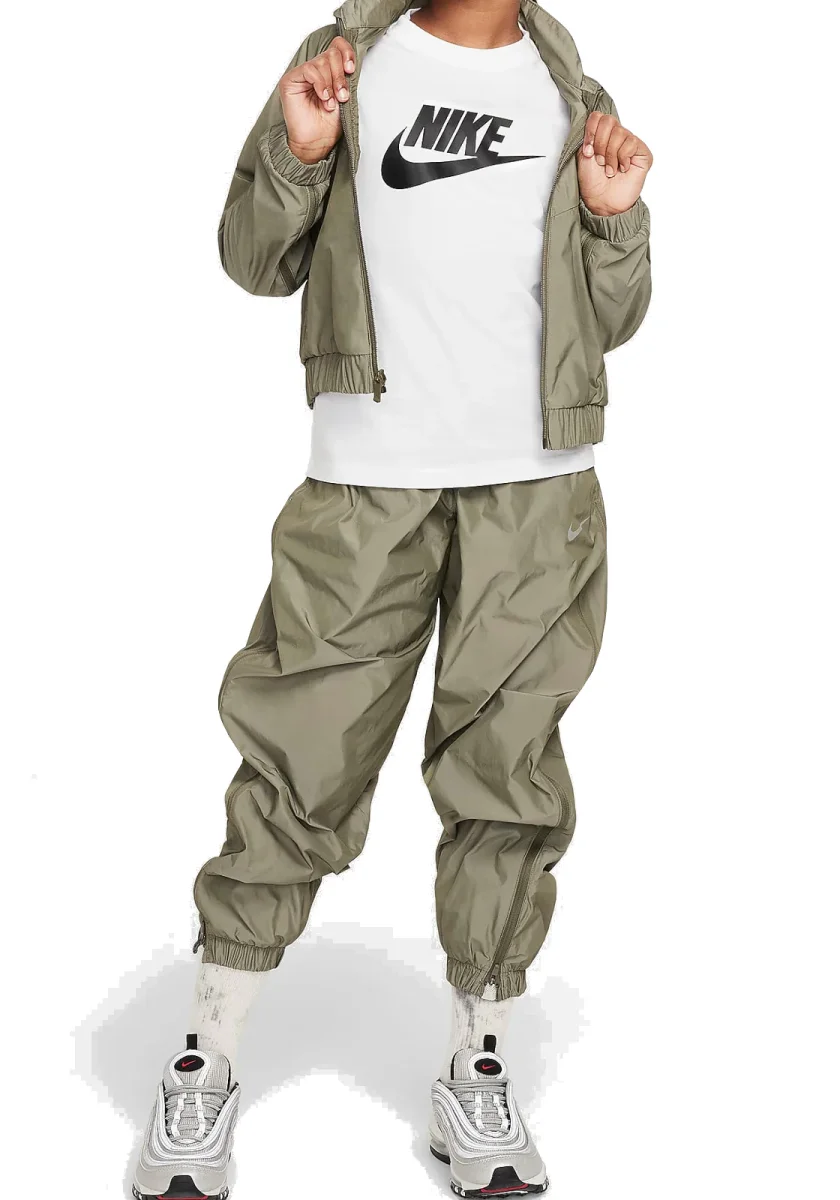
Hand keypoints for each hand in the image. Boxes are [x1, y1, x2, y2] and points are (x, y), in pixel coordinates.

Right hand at [279, 37, 355, 164]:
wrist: (316, 143)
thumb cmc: (329, 124)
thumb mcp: (344, 97)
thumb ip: (346, 78)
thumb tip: (352, 64)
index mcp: (329, 71)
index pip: (337, 46)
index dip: (346, 53)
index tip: (351, 69)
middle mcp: (315, 69)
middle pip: (331, 53)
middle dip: (340, 76)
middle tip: (342, 96)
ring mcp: (302, 74)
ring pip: (322, 61)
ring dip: (331, 83)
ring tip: (331, 103)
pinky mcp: (291, 80)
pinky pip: (310, 70)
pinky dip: (320, 84)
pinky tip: (324, 98)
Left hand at [577, 112, 652, 216]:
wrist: (602, 202)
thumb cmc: (593, 183)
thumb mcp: (584, 156)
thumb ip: (589, 136)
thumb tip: (595, 120)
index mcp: (602, 135)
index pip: (598, 116)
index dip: (591, 131)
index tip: (588, 150)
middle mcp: (617, 136)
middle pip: (609, 121)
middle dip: (600, 143)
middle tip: (600, 162)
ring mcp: (630, 143)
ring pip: (620, 133)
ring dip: (611, 155)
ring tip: (610, 170)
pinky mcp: (642, 152)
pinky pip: (631, 143)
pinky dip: (623, 158)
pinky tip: (622, 169)